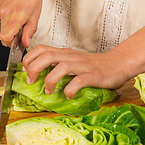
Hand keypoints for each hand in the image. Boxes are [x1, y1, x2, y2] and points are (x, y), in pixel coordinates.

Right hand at [0, 0, 42, 46]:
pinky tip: (17, 7)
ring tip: (23, 12)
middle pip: (4, 34)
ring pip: (4, 26)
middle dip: (14, 36)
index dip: (11, 44)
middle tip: (25, 29)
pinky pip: (2, 17)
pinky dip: (9, 16)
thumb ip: (31, 29)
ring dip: (12, 25)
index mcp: (17, 15)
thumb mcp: (37, 10)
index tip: (18, 43)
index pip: (5, 38)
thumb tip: (26, 42)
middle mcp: (5, 12)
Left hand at [22, 16, 144, 98]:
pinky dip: (70, 90)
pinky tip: (68, 95)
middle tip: (31, 82)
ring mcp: (82, 66)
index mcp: (66, 53)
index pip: (42, 49)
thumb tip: (41, 76)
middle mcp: (72, 57)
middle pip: (47, 56)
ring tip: (49, 91)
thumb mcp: (74, 61)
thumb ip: (60, 65)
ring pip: (61, 67)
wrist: (118, 63)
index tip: (25, 71)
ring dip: (50, 80)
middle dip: (34, 68)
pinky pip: (78, 81)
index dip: (29, 58)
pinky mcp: (93, 75)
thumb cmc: (95, 65)